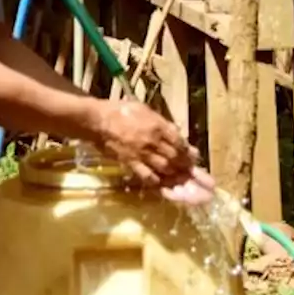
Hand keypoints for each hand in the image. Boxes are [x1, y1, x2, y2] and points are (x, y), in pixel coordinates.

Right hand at [92, 100, 215, 205]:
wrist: (97, 120)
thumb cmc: (120, 111)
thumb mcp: (145, 110)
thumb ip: (162, 122)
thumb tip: (177, 133)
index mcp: (158, 126)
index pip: (180, 143)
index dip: (189, 152)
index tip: (194, 158)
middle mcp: (153, 142)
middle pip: (176, 158)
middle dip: (188, 168)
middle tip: (196, 175)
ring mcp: (142, 154)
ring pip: (166, 169)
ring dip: (177, 177)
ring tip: (185, 183)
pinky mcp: (130, 164)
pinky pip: (148, 176)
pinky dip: (158, 182)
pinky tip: (163, 184)